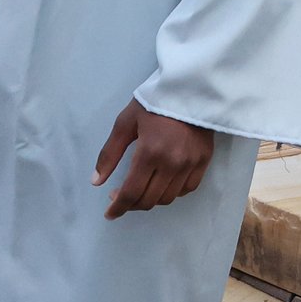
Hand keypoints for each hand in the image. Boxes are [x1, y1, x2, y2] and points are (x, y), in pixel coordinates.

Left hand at [93, 99, 214, 217]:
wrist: (191, 87)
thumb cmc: (154, 102)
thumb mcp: (125, 122)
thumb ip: (109, 153)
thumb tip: (96, 181)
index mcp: (150, 152)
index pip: (131, 192)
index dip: (118, 208)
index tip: (109, 214)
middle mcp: (172, 163)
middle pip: (149, 199)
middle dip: (131, 204)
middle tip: (121, 196)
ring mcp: (190, 163)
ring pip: (168, 198)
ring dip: (151, 200)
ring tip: (141, 189)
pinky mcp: (204, 160)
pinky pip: (187, 189)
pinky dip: (172, 192)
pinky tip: (162, 184)